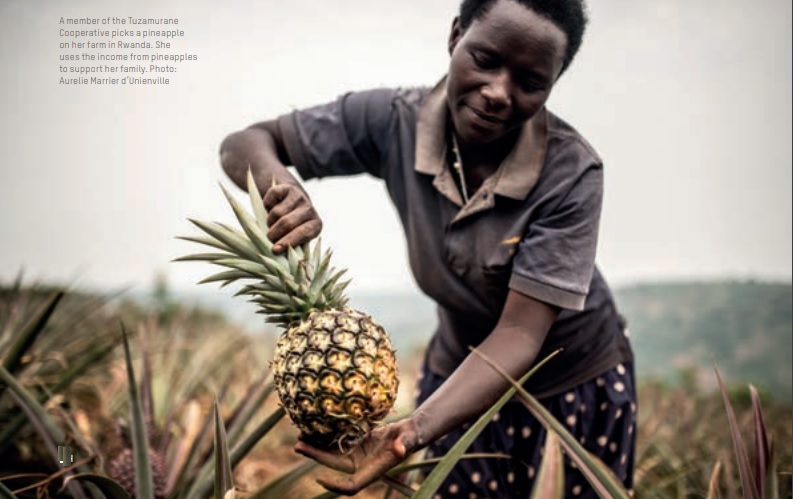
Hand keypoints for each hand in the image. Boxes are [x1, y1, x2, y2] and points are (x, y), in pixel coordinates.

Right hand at [263, 182, 321, 253]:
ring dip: (269, 221)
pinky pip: (270, 199)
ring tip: (272, 223)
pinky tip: (270, 208)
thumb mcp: (296, 237)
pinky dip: (266, 206)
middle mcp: (310, 210)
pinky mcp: (286, 187)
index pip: (303, 233)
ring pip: (277, 213)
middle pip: (287, 223)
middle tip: (268, 238)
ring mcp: (299, 196)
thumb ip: (290, 246)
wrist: (290, 200)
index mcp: (315, 225)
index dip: (288, 242)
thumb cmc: (292, 227)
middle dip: (274, 234)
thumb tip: (276, 252)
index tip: (275, 250)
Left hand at [294, 419, 420, 495]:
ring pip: (331, 453)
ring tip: (300, 436)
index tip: (318, 477)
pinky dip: (325, 437)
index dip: (335, 485)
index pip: (351, 486)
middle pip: (333, 465)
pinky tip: (313, 427)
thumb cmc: (412, 437)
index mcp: (372, 470)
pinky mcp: (355, 443)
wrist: (411, 432)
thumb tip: (400, 450)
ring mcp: (356, 454)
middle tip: (298, 446)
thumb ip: (405, 445)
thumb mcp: (409, 440)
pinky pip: (336, 442)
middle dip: (315, 456)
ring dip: (316, 446)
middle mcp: (361, 465)